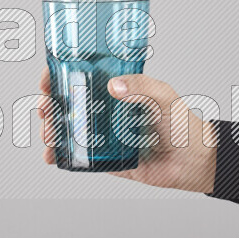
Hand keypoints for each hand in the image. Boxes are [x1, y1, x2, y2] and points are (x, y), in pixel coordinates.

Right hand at [37, 67, 217, 192]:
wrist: (194, 160)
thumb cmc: (183, 123)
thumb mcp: (164, 96)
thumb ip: (143, 87)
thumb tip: (115, 86)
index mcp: (117, 90)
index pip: (81, 78)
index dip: (59, 77)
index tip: (47, 80)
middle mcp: (106, 111)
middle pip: (67, 104)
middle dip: (49, 105)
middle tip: (45, 109)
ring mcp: (104, 135)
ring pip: (68, 130)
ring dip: (51, 130)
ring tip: (49, 134)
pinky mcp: (106, 159)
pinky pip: (78, 156)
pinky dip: (61, 155)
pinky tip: (52, 155)